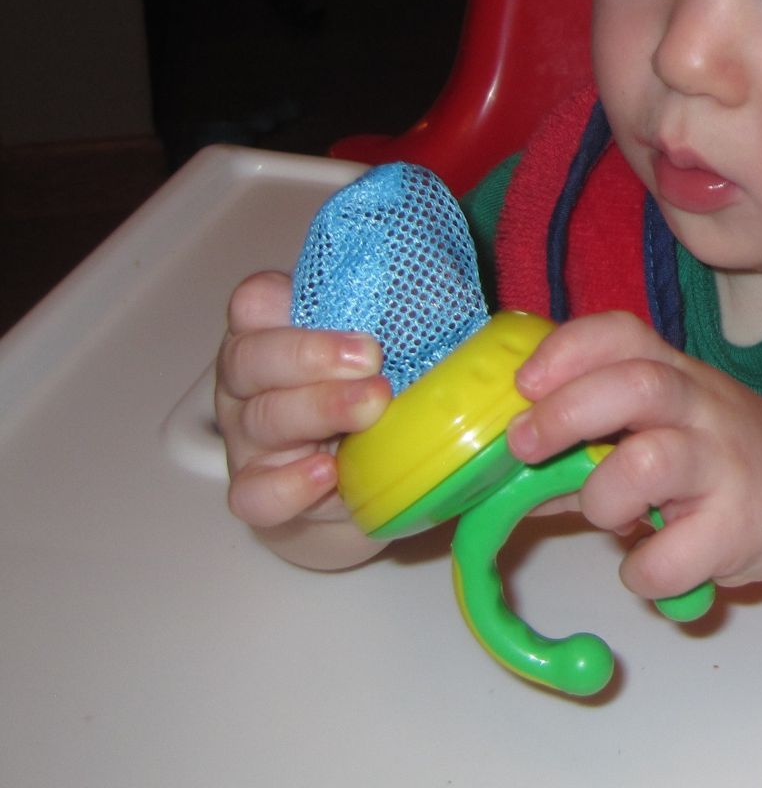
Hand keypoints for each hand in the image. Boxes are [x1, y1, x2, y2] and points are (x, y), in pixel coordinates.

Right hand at [213, 271, 391, 566]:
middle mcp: (251, 383)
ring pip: (260, 419)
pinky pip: (253, 492)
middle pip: (250, 358)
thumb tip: (482, 306)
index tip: (347, 308)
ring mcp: (247, 440)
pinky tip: (326, 474)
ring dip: (318, 408)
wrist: (354, 488)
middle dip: (309, 354)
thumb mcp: (387, 355)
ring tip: (372, 407)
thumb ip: (404, 324)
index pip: (255, 302)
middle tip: (371, 358)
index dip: (283, 301)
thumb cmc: (372, 398)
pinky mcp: (255, 493)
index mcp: (275, 334)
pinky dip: (288, 483)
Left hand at [505, 311, 761, 602]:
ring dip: (605, 497)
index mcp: (677, 375)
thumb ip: (587, 444)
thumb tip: (498, 472)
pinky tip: (649, 564)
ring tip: (609, 516)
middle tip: (524, 446)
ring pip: (651, 461)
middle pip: (635, 384)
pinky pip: (671, 555)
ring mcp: (726, 464)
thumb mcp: (664, 428)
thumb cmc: (720, 459)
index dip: (567, 350)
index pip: (622, 334)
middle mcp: (704, 408)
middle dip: (565, 413)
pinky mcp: (741, 527)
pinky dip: (643, 571)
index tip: (525, 383)